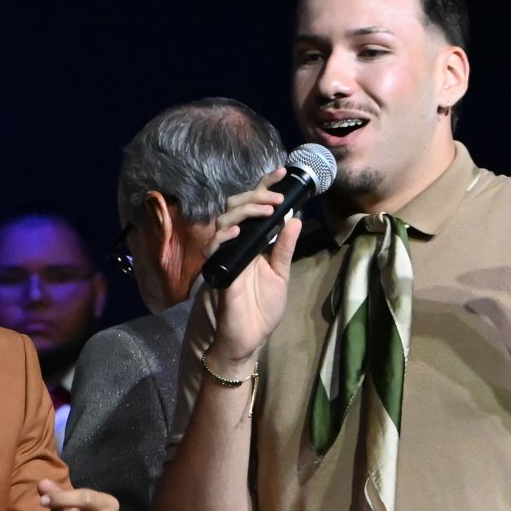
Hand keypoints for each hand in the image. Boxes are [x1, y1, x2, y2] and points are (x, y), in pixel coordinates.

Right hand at [203, 176, 303, 369]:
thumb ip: (285, 248)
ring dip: (245, 211)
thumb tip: (296, 218)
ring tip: (266, 210)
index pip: (255, 206)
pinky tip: (238, 231)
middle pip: (236, 206)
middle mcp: (237, 243)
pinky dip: (224, 236)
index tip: (281, 172)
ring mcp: (225, 254)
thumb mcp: (280, 274)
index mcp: (253, 241)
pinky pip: (214, 247)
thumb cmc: (262, 308)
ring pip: (224, 219)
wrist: (249, 338)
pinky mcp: (217, 270)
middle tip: (276, 197)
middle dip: (256, 196)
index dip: (264, 187)